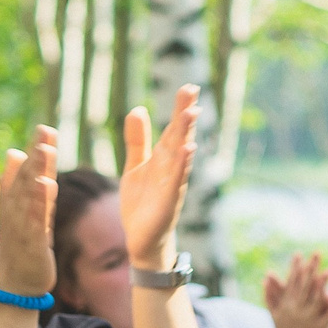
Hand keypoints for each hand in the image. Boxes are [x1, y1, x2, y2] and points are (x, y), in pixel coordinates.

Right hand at [0, 127, 60, 295]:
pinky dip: (40, 202)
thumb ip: (21, 183)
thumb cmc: (21, 244)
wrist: (18, 283)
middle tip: (45, 130)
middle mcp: (17, 212)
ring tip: (45, 150)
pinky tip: (47, 185)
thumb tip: (15, 151)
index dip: (36, 151)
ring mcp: (23, 227)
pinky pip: (36, 220)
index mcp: (16, 203)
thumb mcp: (23, 211)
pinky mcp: (33, 243)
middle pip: (26, 179)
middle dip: (36, 155)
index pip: (26, 173)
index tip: (46, 128)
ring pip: (29, 196)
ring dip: (36, 172)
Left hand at [121, 85, 199, 270]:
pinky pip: (177, 181)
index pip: (172, 129)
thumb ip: (137, 140)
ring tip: (191, 113)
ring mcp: (172, 185)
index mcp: (163, 159)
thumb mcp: (135, 166)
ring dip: (186, 134)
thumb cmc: (142, 203)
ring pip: (180, 156)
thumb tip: (138, 109)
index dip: (179, 109)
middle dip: (185, 115)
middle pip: (179, 137)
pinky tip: (188, 149)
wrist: (141, 240)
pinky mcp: (168, 202)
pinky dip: (183, 165)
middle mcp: (172, 168)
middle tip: (192, 91)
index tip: (188, 88)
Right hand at [263, 252, 327, 327]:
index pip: (291, 282)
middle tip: (317, 254)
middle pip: (305, 286)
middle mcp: (296, 310)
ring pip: (316, 299)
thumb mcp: (274, 313)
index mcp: (287, 305)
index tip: (298, 254)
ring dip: (323, 285)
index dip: (295, 268)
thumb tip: (265, 277)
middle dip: (310, 269)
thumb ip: (270, 295)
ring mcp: (308, 319)